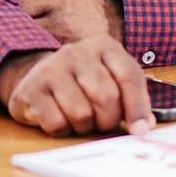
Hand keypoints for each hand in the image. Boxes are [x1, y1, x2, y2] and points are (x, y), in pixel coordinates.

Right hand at [0, 36, 154, 136]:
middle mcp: (75, 52)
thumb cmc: (82, 83)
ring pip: (81, 114)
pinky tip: (59, 117)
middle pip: (106, 97)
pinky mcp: (30, 90)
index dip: (138, 106)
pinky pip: (57, 124)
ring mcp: (50, 69)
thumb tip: (145, 126)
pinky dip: (62, 130)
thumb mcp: (111, 80)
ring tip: (79, 118)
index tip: (140, 130)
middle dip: (108, 120)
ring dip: (84, 127)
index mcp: (103, 46)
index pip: (128, 75)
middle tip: (102, 122)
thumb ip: (132, 99)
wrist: (37, 75)